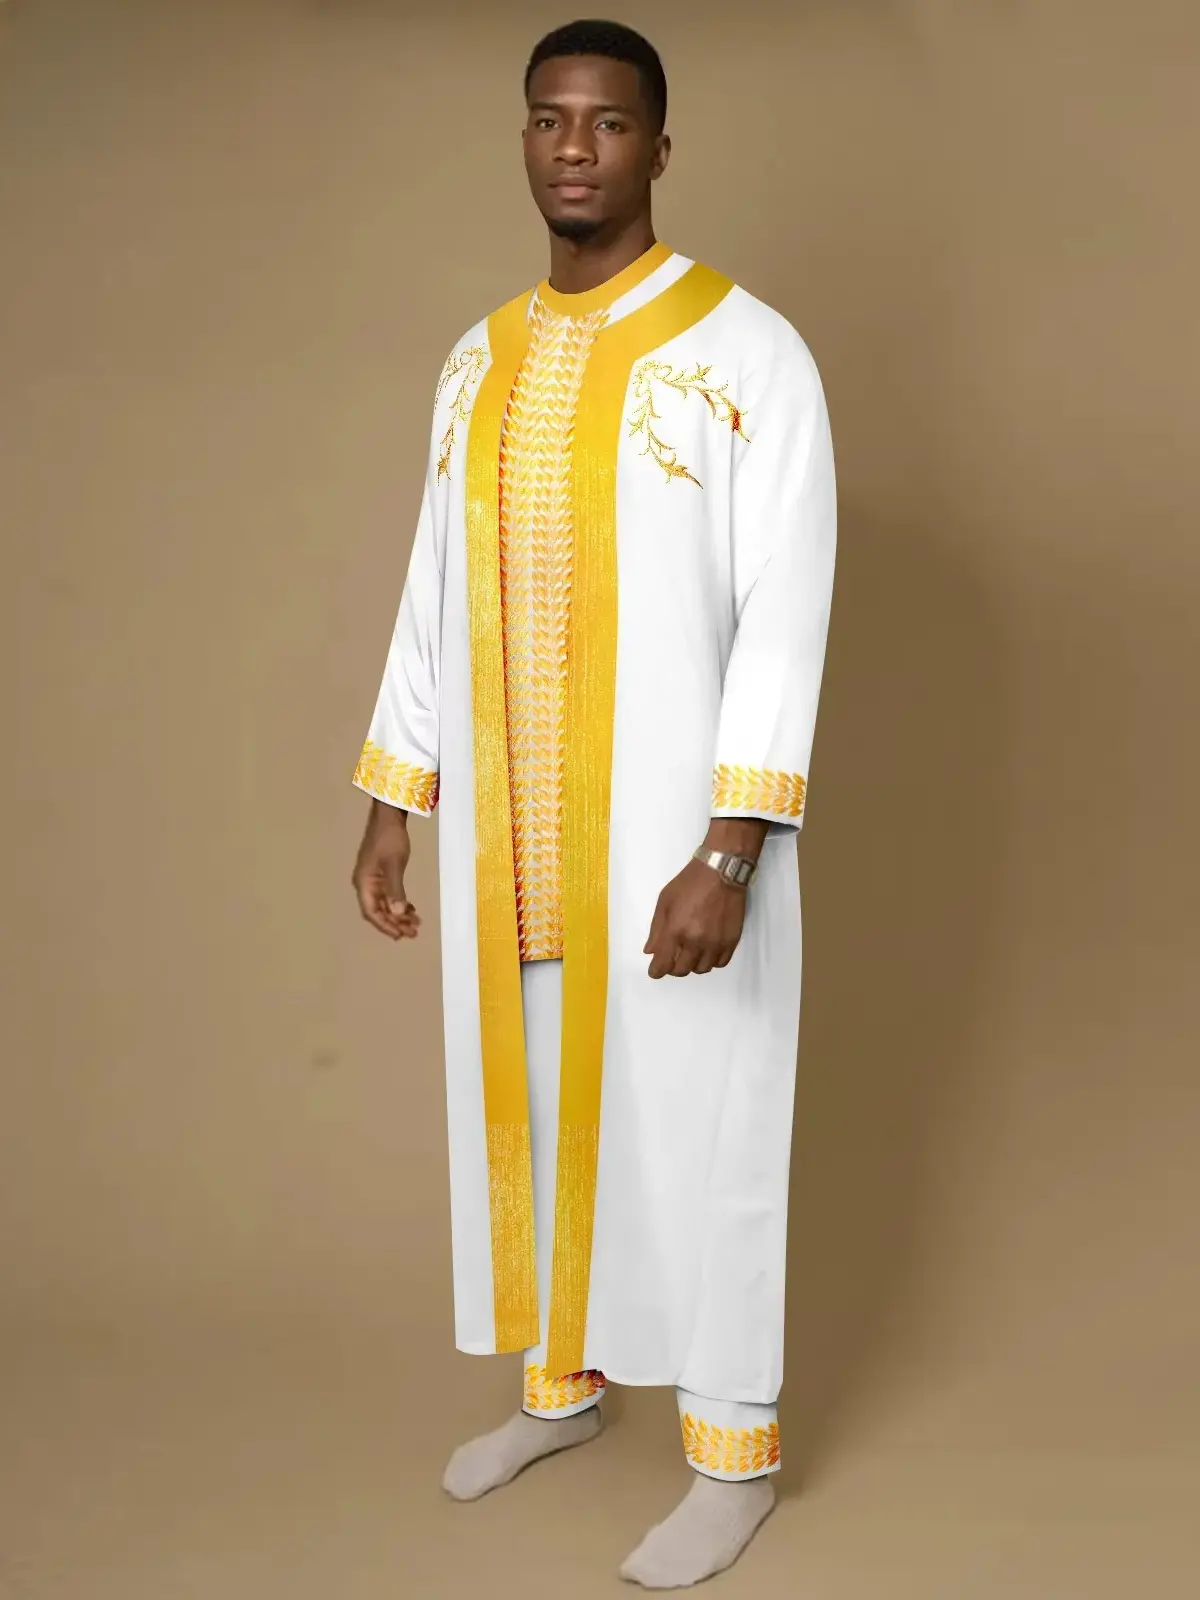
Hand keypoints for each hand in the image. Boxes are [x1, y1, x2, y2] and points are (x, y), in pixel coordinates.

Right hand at [352, 801, 420, 940]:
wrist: (389, 816)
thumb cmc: (390, 840)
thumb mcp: (394, 865)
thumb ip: (395, 890)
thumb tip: (397, 914)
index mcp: (364, 883)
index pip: (372, 912)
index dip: (386, 925)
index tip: (401, 935)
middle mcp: (366, 884)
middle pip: (379, 910)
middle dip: (395, 922)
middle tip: (414, 932)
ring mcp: (373, 879)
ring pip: (386, 903)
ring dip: (399, 914)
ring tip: (416, 923)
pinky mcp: (382, 873)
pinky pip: (389, 894)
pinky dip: (400, 903)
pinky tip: (411, 908)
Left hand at [644, 858, 746, 978]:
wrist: (721, 872)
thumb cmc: (689, 884)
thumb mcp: (664, 901)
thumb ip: (656, 929)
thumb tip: (650, 952)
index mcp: (675, 931)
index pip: (663, 964)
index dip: (656, 971)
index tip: (655, 970)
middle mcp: (695, 942)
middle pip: (682, 970)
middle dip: (673, 967)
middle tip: (673, 957)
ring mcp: (715, 943)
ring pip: (702, 969)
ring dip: (693, 964)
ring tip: (691, 952)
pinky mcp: (732, 941)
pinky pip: (720, 963)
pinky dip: (711, 960)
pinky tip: (707, 950)